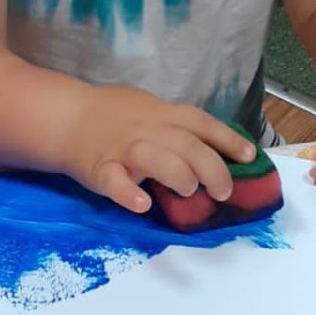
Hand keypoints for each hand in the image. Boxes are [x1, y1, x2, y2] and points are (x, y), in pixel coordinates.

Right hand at [69, 86, 253, 213]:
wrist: (66, 118)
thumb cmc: (114, 116)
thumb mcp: (150, 110)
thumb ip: (177, 127)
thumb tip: (214, 148)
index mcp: (162, 114)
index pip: (201, 123)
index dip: (228, 139)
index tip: (249, 157)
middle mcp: (147, 129)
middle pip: (186, 144)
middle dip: (211, 168)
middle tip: (224, 191)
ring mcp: (122, 149)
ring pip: (155, 158)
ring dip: (178, 175)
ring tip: (189, 191)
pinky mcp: (99, 169)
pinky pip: (114, 182)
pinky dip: (128, 193)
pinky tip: (142, 204)